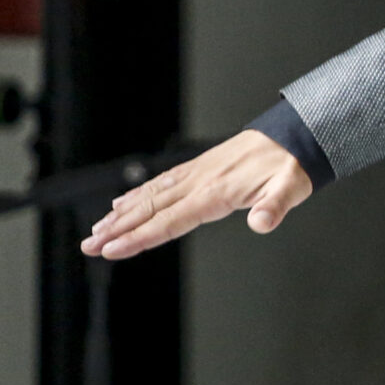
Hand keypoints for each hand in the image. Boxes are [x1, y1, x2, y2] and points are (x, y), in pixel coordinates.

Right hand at [81, 130, 311, 260]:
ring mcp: (196, 174)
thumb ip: (275, 206)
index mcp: (216, 192)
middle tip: (89, 246)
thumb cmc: (292, 164)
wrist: (295, 134)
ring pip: (149, 196)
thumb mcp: (291, 187)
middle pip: (150, 210)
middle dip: (117, 229)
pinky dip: (137, 195)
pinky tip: (122, 204)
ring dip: (120, 214)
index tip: (113, 249)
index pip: (170, 220)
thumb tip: (263, 223)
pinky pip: (160, 184)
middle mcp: (199, 182)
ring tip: (96, 230)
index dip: (140, 237)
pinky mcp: (198, 169)